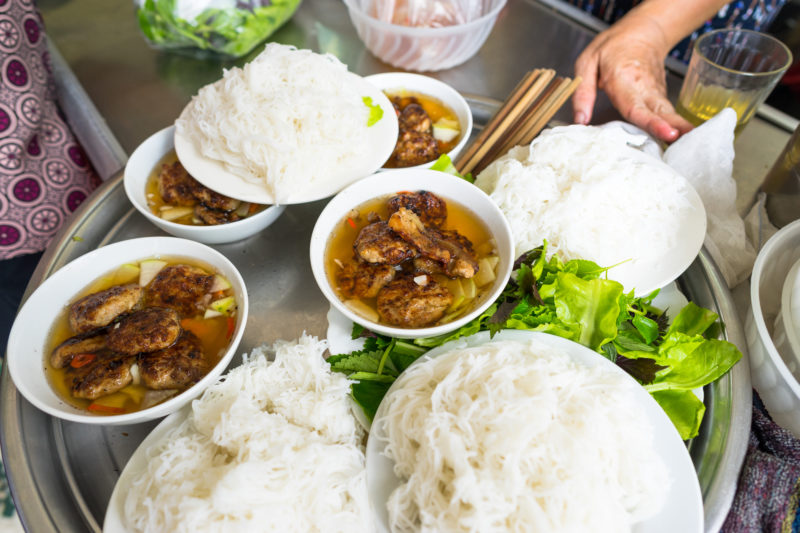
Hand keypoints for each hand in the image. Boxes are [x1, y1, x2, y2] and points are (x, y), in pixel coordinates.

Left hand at [572, 16, 692, 142]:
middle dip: (673, 127)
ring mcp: (655, 91)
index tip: (668, 133)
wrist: (643, 32)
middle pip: (659, 111)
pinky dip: (676, 125)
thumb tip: (580, 120)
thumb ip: (582, 92)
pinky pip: (666, 113)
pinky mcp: (660, 95)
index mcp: (623, 79)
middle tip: (684, 140)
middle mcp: (644, 87)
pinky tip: (681, 137)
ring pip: (667, 112)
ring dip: (679, 127)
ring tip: (689, 142)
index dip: (652, 123)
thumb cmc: (613, 47)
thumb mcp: (587, 62)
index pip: (636, 106)